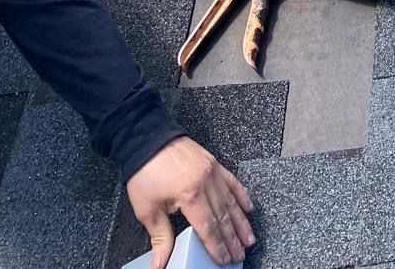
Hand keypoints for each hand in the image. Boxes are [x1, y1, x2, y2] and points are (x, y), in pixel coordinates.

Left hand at [126, 137, 254, 268]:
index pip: (208, 228)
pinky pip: (232, 181)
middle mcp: (205, 182)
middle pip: (223, 216)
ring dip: (241, 222)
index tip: (224, 260)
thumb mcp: (147, 209)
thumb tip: (159, 264)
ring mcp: (212, 171)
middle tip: (239, 255)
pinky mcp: (213, 162)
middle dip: (232, 239)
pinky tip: (248, 206)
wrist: (147, 138)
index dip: (217, 246)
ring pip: (231, 201)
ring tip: (249, 237)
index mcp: (190, 195)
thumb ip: (160, 238)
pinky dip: (241, 195)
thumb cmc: (145, 171)